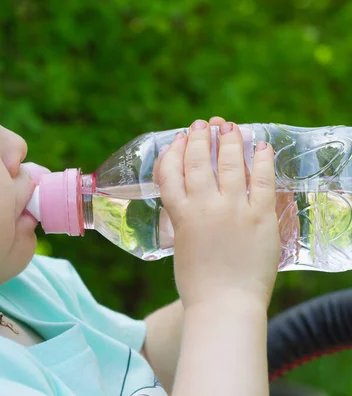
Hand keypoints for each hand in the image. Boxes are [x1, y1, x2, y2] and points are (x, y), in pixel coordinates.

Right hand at [157, 117, 280, 309]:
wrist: (224, 305)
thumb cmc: (198, 284)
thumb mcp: (181, 246)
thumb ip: (185, 220)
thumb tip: (192, 202)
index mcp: (180, 215)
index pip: (170, 172)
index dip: (173, 152)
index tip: (177, 140)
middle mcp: (204, 207)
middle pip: (198, 161)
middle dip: (199, 139)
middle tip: (202, 125)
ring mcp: (233, 210)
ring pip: (229, 164)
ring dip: (228, 140)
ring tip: (229, 126)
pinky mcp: (260, 217)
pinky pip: (262, 181)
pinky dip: (261, 160)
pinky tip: (261, 145)